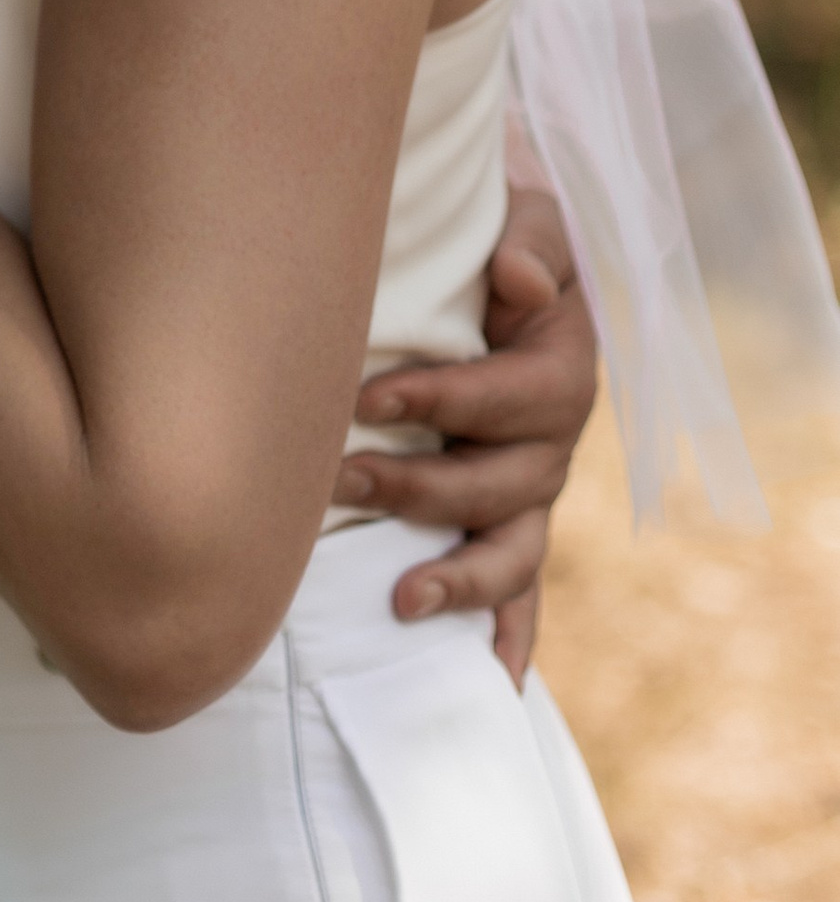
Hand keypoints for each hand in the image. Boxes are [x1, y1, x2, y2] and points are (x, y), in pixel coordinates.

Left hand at [332, 188, 595, 684]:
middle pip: (505, 484)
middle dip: (423, 488)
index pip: (510, 396)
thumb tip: (516, 276)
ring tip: (400, 598)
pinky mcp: (511, 521)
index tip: (367, 397)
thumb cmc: (499, 237)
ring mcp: (533, 490)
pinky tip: (492, 685)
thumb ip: (530, 241)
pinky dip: (510, 638)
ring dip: (459, 578)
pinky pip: (521, 593)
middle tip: (342, 477)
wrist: (500, 259)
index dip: (443, 399)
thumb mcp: (527, 217)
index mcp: (559, 366)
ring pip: (512, 551)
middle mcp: (553, 440)